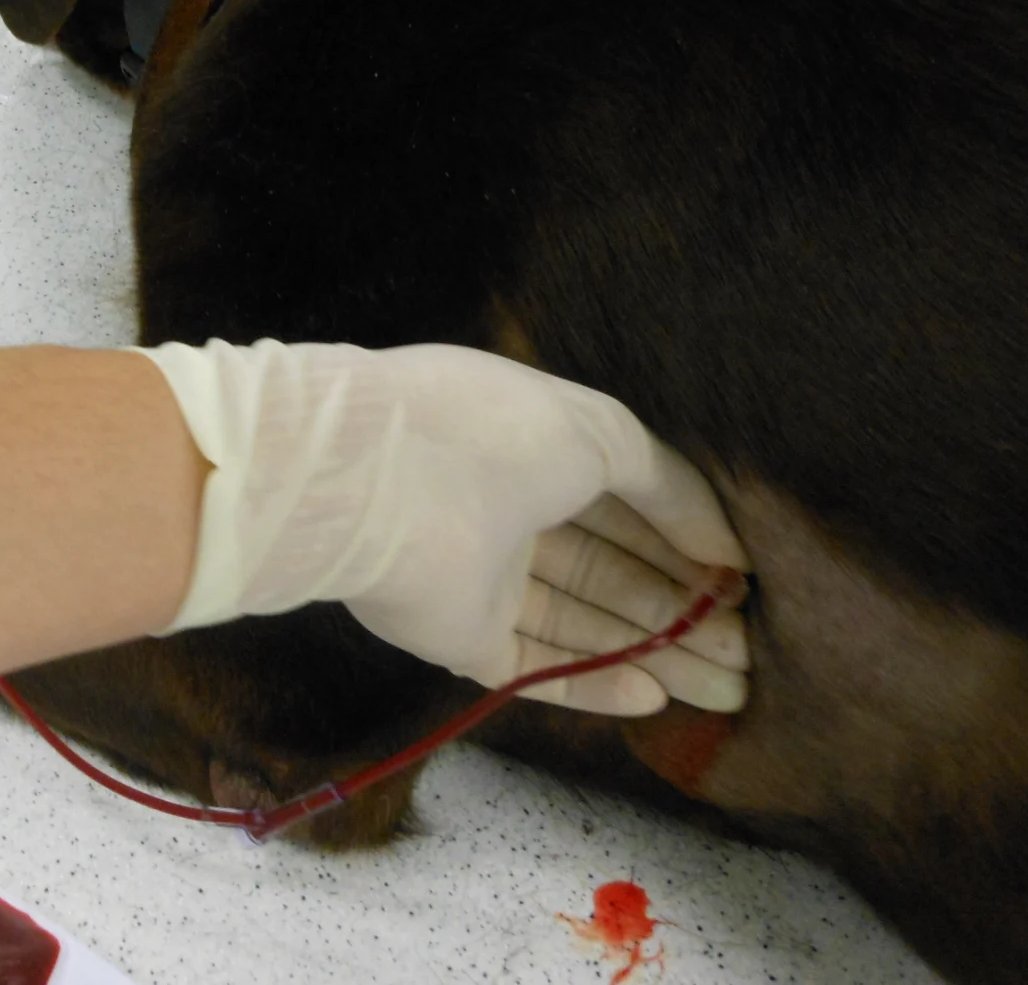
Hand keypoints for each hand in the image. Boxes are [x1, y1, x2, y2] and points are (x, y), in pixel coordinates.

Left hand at [140, 340, 752, 716]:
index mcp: (533, 446)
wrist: (374, 482)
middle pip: (611, 572)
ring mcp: (480, 579)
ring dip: (656, 654)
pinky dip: (593, 684)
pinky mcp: (456, 638)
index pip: (625, 502)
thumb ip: (669, 484)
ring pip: (583, 624)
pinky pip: (533, 667)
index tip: (749, 586)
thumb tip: (725, 546)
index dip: (689, 543)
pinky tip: (653, 697)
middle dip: (685, 612)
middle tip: (755, 659)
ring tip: (730, 689)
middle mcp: (508, 511)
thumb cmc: (488, 435)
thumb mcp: (600, 432)